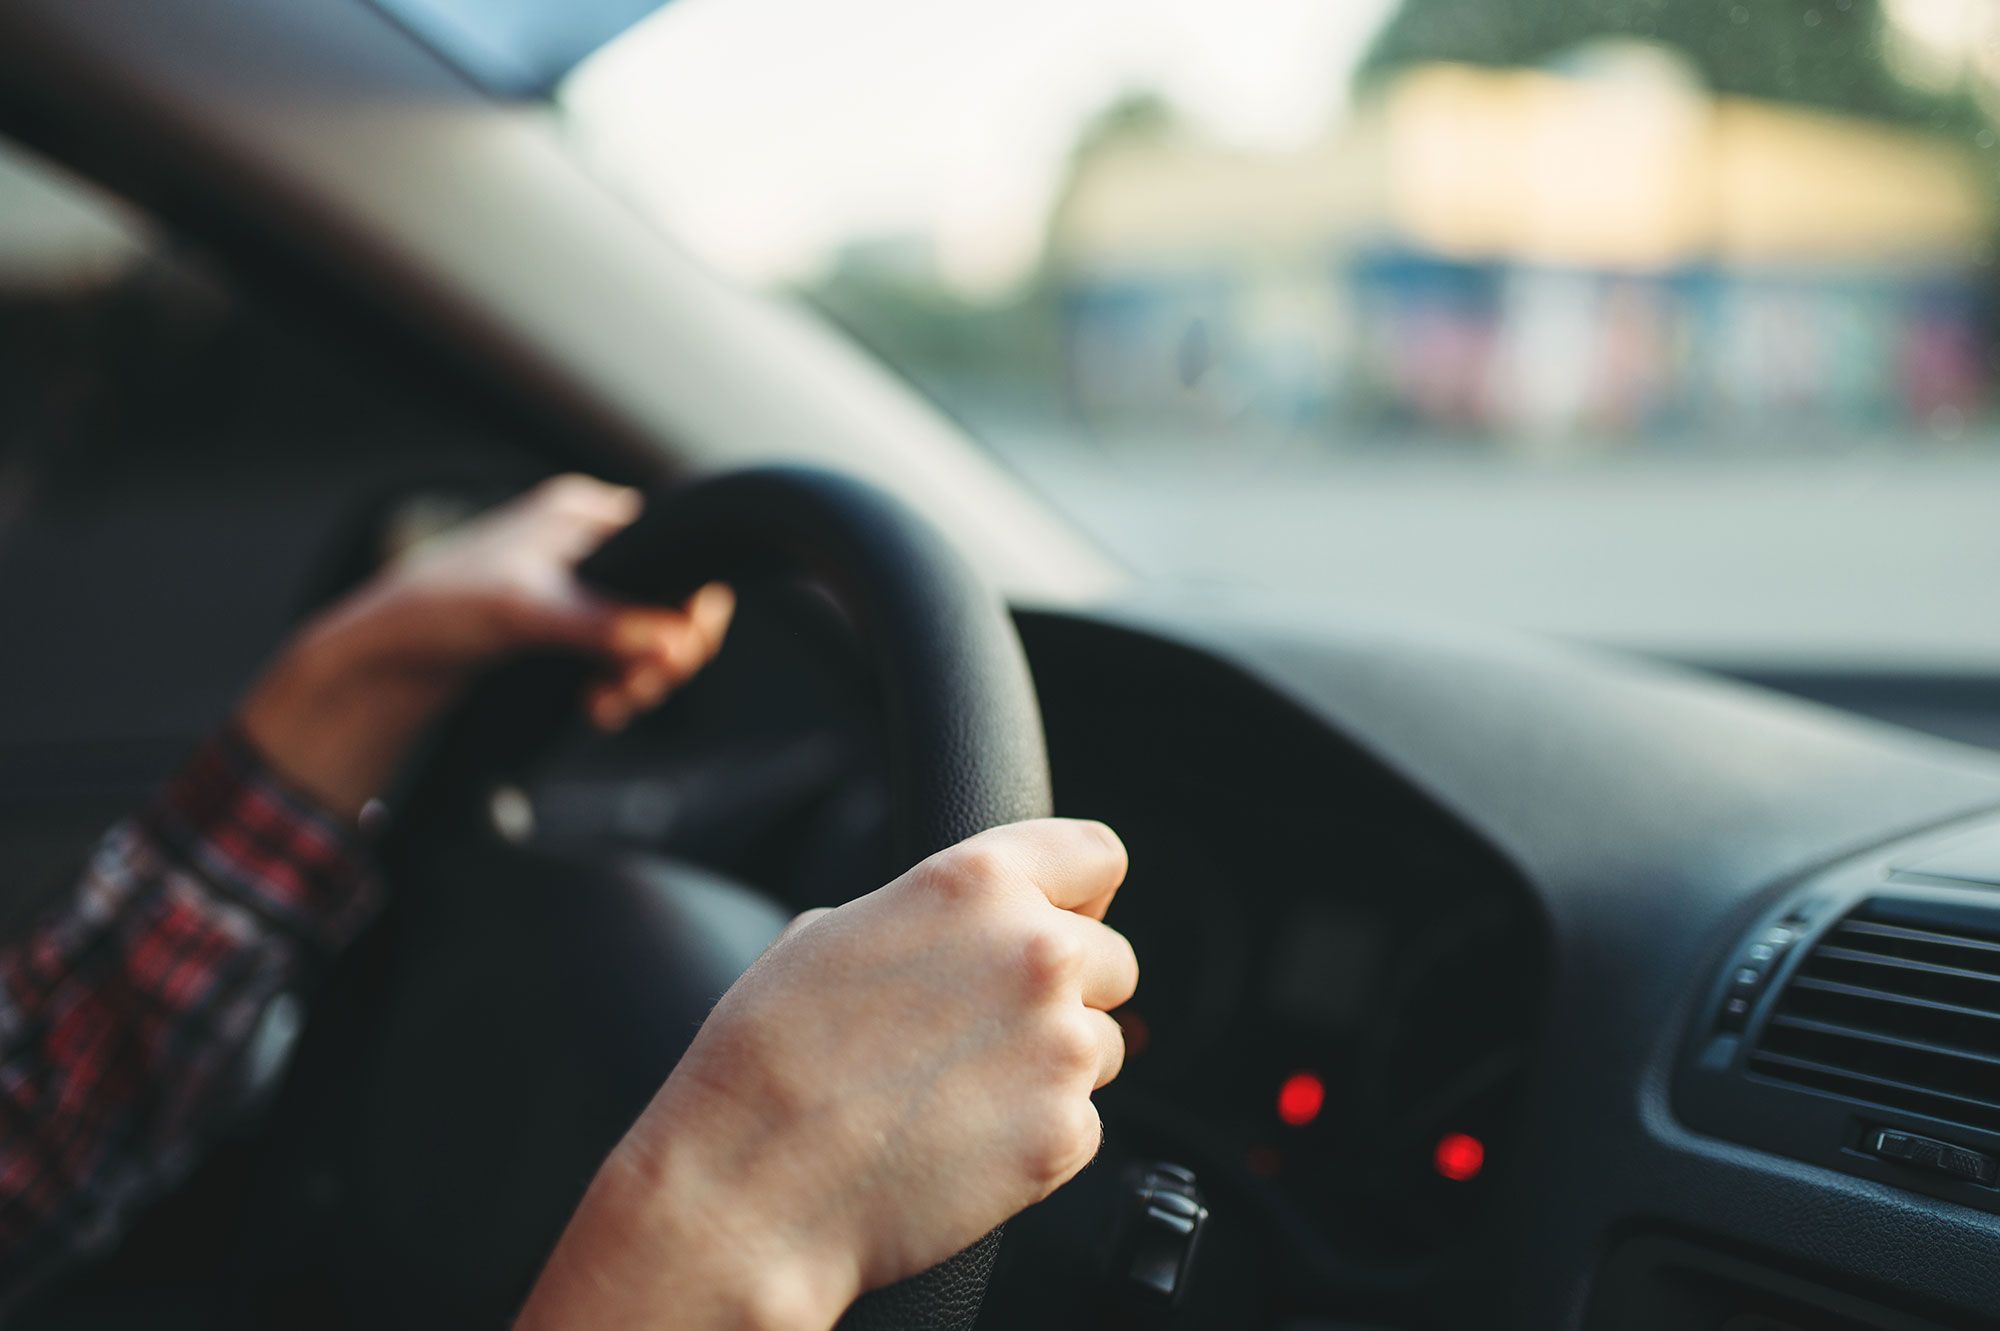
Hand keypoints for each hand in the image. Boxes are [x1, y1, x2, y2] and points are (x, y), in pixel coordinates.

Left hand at [242, 474, 732, 817]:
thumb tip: (677, 642)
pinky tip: (599, 704)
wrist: (387, 656)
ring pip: (651, 634)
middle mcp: (590, 545)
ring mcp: (583, 589)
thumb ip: (605, 622)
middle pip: (670, 598)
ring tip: (611, 703)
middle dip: (665, 651)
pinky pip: (623, 657)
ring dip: (642, 677)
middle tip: (643, 688)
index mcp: (583, 514)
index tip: (681, 652)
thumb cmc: (440, 609)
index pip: (674, 548)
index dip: (689, 602)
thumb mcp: (527, 610)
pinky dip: (621, 685)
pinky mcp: (572, 631)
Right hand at [514, 819, 1137, 1330]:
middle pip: (1112, 958)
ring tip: (959, 1092)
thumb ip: (928, 915)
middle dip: (1067, 990)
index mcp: (977, 884)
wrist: (748, 1186)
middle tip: (988, 1029)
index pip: (1096, 854)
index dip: (1082, 890)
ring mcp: (1060, 1047)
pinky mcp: (1065, 1134)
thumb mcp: (832, 931)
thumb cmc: (766, 1056)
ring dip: (1054, 1063)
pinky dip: (1037, 1135)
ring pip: (1104, 1044)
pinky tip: (960, 1142)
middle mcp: (1036, 952)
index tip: (1070, 915)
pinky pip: (1081, 1122)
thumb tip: (964, 933)